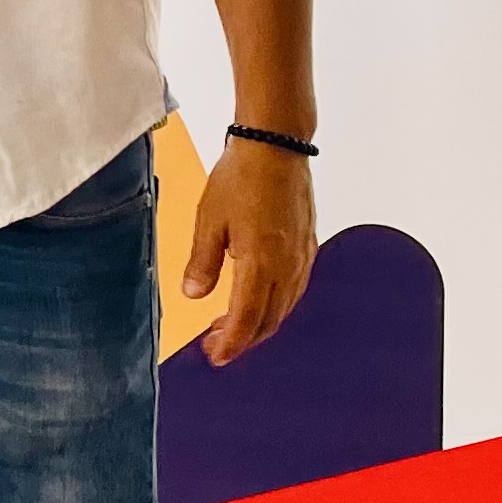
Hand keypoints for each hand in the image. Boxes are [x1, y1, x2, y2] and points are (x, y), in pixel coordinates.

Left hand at [182, 140, 315, 366]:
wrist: (276, 145)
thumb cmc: (240, 177)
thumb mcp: (208, 219)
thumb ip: (202, 262)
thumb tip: (193, 295)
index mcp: (260, 263)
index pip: (246, 319)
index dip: (230, 343)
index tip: (215, 357)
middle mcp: (287, 267)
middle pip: (268, 321)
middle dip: (242, 339)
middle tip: (215, 344)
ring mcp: (302, 258)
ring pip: (283, 308)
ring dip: (258, 324)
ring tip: (229, 326)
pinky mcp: (308, 247)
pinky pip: (294, 289)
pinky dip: (275, 305)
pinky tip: (256, 300)